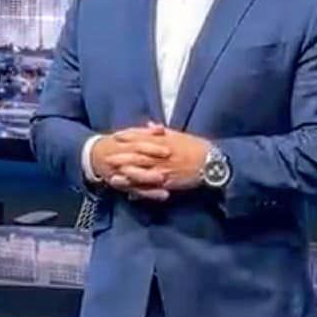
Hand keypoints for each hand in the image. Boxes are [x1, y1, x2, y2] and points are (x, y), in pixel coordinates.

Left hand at [93, 124, 210, 200]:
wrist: (212, 163)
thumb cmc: (197, 148)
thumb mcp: (180, 136)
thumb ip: (163, 132)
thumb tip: (152, 126)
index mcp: (164, 141)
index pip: (142, 137)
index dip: (127, 137)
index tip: (115, 136)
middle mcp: (161, 154)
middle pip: (136, 154)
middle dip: (120, 156)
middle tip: (105, 157)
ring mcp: (163, 168)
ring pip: (140, 170)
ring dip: (124, 172)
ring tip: (111, 174)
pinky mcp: (167, 182)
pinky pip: (149, 185)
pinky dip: (138, 187)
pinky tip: (128, 190)